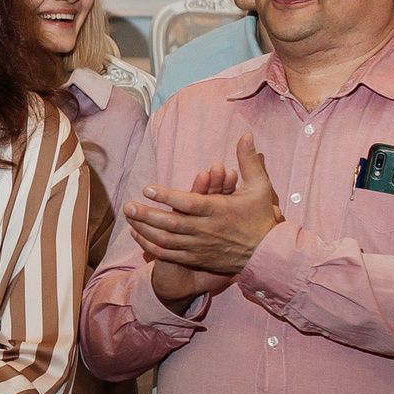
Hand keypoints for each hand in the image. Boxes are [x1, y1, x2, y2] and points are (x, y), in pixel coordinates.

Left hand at [127, 133, 279, 286]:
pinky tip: (138, 235)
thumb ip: (249, 161)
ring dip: (144, 230)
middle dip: (147, 215)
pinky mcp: (196, 258)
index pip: (189, 203)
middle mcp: (206, 230)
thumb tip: (246, 135)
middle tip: (126, 206)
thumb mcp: (260, 187)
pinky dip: (150, 245)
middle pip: (172, 224)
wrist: (266, 254)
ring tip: (128, 218)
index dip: (167, 196)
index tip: (147, 188)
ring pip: (166, 240)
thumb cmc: (261, 217)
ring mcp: (200, 246)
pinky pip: (169, 254)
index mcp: (219, 210)